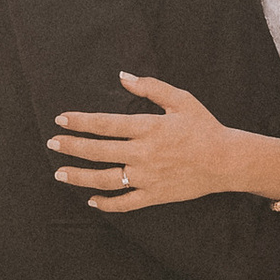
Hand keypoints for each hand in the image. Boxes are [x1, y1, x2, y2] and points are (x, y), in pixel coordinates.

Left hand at [52, 76, 234, 211]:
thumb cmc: (203, 127)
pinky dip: (107, 203)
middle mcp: (143, 153)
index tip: (61, 120)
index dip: (80, 122)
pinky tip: (91, 200)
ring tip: (60, 174)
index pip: (105, 124)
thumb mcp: (180, 100)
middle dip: (72, 147)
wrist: (227, 161)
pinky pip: (126, 203)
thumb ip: (150, 87)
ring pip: (105, 179)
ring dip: (80, 177)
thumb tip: (123, 76)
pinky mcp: (155, 195)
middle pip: (98, 151)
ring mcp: (148, 177)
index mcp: (148, 127)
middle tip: (52, 144)